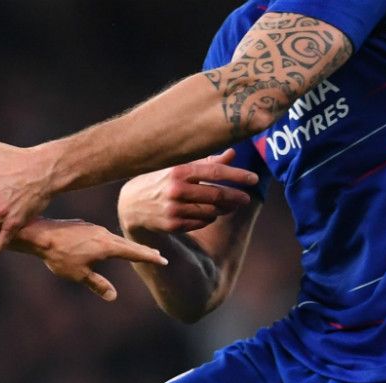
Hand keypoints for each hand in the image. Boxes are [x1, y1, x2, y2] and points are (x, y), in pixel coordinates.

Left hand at [15, 218, 166, 301]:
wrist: (41, 236)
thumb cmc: (60, 257)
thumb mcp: (79, 275)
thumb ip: (98, 284)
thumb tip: (113, 296)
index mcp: (107, 246)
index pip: (133, 252)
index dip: (149, 257)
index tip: (163, 260)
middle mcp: (104, 235)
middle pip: (128, 244)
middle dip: (142, 250)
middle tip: (157, 255)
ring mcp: (94, 229)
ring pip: (115, 238)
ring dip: (127, 245)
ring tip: (136, 250)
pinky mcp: (85, 227)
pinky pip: (103, 235)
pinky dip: (112, 241)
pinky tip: (109, 244)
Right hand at [118, 150, 257, 234]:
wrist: (131, 205)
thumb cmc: (161, 180)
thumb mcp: (180, 167)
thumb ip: (207, 162)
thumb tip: (233, 153)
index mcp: (179, 171)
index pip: (215, 172)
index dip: (237, 175)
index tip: (253, 179)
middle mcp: (176, 190)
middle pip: (217, 195)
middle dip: (236, 197)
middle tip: (246, 198)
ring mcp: (174, 210)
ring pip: (212, 211)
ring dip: (223, 209)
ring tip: (228, 205)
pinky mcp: (173, 226)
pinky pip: (202, 222)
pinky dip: (209, 217)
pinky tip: (207, 212)